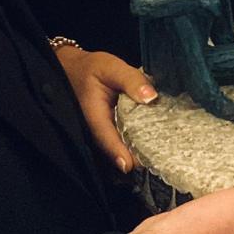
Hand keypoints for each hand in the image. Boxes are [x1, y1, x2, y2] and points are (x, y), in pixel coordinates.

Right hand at [53, 43, 155, 173]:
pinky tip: (153, 142)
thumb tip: (152, 97)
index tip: (130, 166)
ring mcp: (102, 132)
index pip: (105, 138)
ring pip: (119, 147)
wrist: (74, 70)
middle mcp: (96, 129)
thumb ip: (131, 80)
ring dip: (135, 152)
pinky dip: (135, 142)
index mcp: (94, 115)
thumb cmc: (91, 69)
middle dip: (133, 158)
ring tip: (159, 154)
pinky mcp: (109, 130)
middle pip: (114, 149)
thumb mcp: (111, 67)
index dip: (118, 152)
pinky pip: (122, 140)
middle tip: (157, 160)